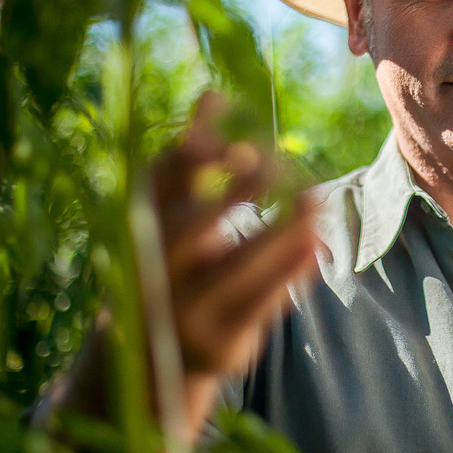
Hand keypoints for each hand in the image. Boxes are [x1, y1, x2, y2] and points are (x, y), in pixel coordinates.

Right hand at [152, 92, 319, 386]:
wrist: (154, 359)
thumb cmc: (170, 259)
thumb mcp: (170, 210)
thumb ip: (191, 157)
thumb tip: (214, 94)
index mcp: (135, 229)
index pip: (156, 185)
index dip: (190, 155)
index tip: (231, 129)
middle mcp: (151, 272)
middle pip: (192, 230)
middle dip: (235, 192)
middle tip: (273, 160)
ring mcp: (183, 312)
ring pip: (237, 269)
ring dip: (282, 231)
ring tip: (316, 198)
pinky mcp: (220, 344)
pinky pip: (261, 305)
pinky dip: (291, 271)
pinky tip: (316, 241)